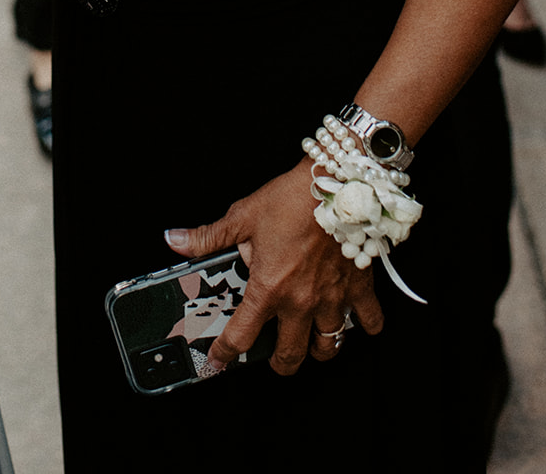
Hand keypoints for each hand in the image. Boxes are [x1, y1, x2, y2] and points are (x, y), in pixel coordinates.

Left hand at [165, 161, 382, 375]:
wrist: (335, 183)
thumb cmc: (290, 198)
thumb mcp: (242, 215)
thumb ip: (208, 236)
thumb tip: (176, 240)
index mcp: (268, 288)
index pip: (241, 336)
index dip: (224, 352)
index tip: (218, 358)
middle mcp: (300, 302)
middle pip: (290, 356)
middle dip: (279, 363)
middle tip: (273, 357)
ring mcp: (332, 299)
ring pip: (328, 347)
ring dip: (318, 350)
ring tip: (311, 342)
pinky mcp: (359, 288)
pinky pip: (369, 322)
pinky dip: (365, 326)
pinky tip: (355, 320)